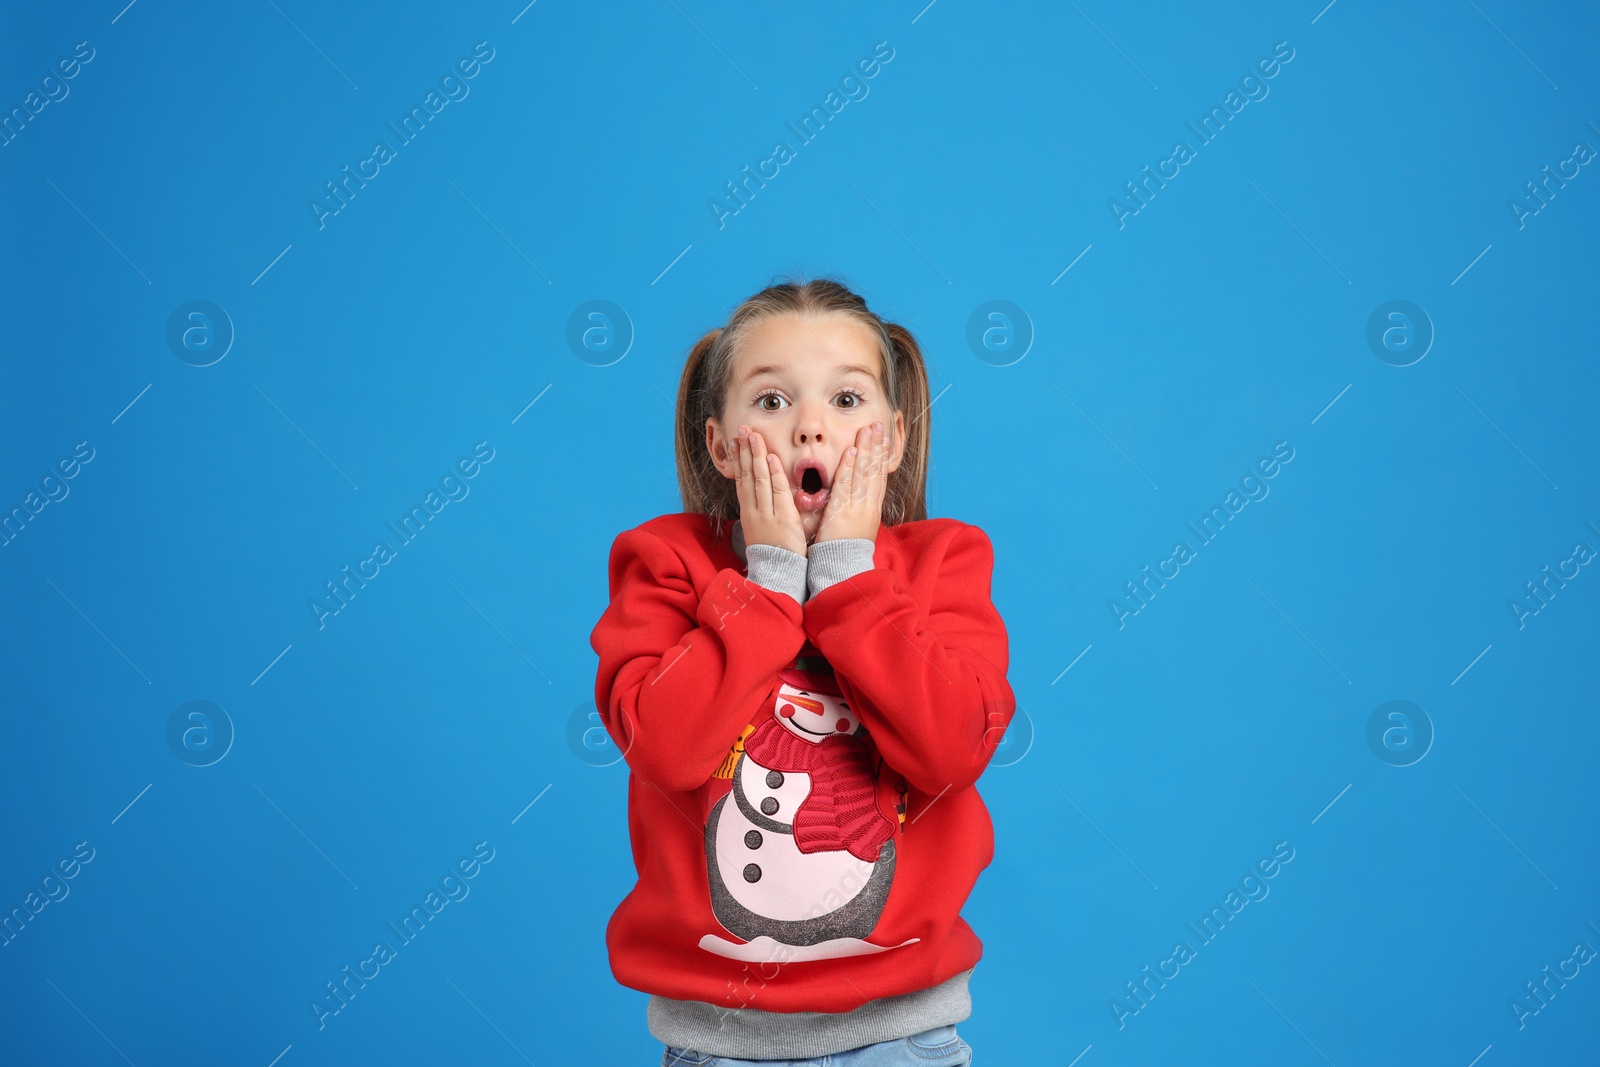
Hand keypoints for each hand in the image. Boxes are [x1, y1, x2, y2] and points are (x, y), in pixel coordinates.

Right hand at [730, 425, 806, 555]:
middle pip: (748, 475)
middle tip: (742, 429)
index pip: (742, 480)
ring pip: (760, 479)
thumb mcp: (760, 531)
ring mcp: (767, 512)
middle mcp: (754, 509)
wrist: (777, 573)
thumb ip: (760, 513)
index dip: (739, 459)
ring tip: (753, 435)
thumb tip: (759, 500)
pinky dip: (774, 473)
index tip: (736, 442)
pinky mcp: (782, 516)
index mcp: (748, 512)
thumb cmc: (772, 554)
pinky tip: (770, 457)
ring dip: (756, 455)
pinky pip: (778, 491)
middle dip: (745, 450)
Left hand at [814, 421, 890, 544]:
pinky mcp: (843, 510)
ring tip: (868, 429)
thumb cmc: (846, 550)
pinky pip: (847, 484)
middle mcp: (869, 505)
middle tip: (878, 425)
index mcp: (873, 509)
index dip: (881, 457)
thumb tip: (860, 497)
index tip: (883, 439)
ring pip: (864, 473)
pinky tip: (852, 451)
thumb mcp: (859, 527)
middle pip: (875, 470)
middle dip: (877, 446)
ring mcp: (857, 507)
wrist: (842, 568)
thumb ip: (859, 510)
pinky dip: (850, 466)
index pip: (879, 477)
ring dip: (866, 449)